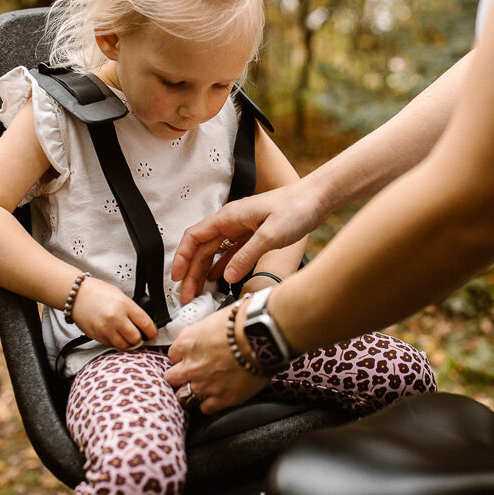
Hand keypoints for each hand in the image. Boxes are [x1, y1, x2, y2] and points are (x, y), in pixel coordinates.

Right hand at [71, 277, 156, 349]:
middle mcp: (116, 318)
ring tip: (126, 336)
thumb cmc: (98, 293)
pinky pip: (111, 345)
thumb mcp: (121, 296)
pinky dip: (115, 342)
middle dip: (139, 339)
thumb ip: (132, 310)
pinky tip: (114, 334)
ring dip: (127, 343)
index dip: (152, 332)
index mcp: (125, 305)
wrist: (77, 295)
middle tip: (139, 336)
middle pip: (136, 338)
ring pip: (124, 345)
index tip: (151, 333)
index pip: (146, 324)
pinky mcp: (97, 335)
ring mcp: (105, 328)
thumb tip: (143, 323)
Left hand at [165, 305, 270, 413]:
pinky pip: (206, 409)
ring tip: (203, 388)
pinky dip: (209, 404)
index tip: (189, 358)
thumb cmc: (245, 321)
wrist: (264, 334)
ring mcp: (205, 384)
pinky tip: (217, 396)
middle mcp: (192, 365)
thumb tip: (208, 336)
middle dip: (180, 376)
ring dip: (191, 392)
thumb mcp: (215, 319)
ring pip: (184, 396)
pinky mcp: (223, 398)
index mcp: (188, 342)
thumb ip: (205, 333)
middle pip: (172, 378)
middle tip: (192, 374)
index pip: (172, 355)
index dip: (182, 357)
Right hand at [172, 181, 323, 303]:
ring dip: (203, 272)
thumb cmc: (296, 208)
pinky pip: (230, 253)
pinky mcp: (253, 236)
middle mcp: (231, 222)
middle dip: (191, 272)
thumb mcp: (270, 235)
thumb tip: (225, 277)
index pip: (194, 237)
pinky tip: (217, 280)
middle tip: (187, 296)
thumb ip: (246, 256)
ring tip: (198, 293)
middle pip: (202, 249)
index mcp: (229, 217)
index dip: (182, 258)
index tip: (176, 278)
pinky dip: (221, 267)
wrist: (317, 198)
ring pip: (214, 252)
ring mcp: (241, 228)